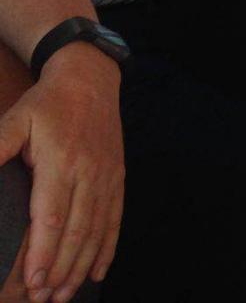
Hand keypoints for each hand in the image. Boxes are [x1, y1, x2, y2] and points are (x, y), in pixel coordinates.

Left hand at [0, 48, 123, 302]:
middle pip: (76, 230)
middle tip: (45, 298)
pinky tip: (99, 270)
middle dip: (60, 268)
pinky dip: (107, 247)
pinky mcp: (116, 177)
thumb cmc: (48, 103)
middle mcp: (89, 172)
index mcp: (62, 160)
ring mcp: (106, 176)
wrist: (91, 78)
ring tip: (65, 293)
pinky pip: (114, 218)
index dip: (42, 250)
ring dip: (81, 265)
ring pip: (96, 229)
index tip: (32, 279)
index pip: (52, 215)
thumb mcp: (15, 119)